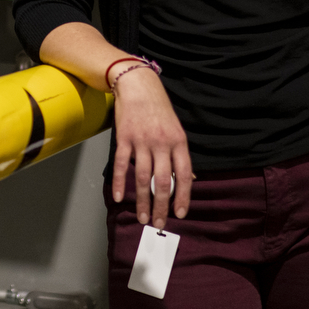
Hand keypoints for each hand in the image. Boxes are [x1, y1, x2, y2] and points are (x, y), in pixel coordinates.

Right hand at [110, 68, 192, 228]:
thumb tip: (188, 179)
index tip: (180, 213)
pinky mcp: (124, 139)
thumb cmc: (159, 108)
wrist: (138, 86)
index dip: (183, 196)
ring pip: (142, 178)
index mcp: (178, 142)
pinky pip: (122, 165)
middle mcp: (161, 144)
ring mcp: (141, 141)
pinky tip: (120, 198)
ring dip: (143, 201)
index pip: (183, 175)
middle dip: (161, 206)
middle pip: (162, 182)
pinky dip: (120, 183)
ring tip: (142, 217)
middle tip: (159, 223)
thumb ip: (179, 154)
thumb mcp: (176, 129)